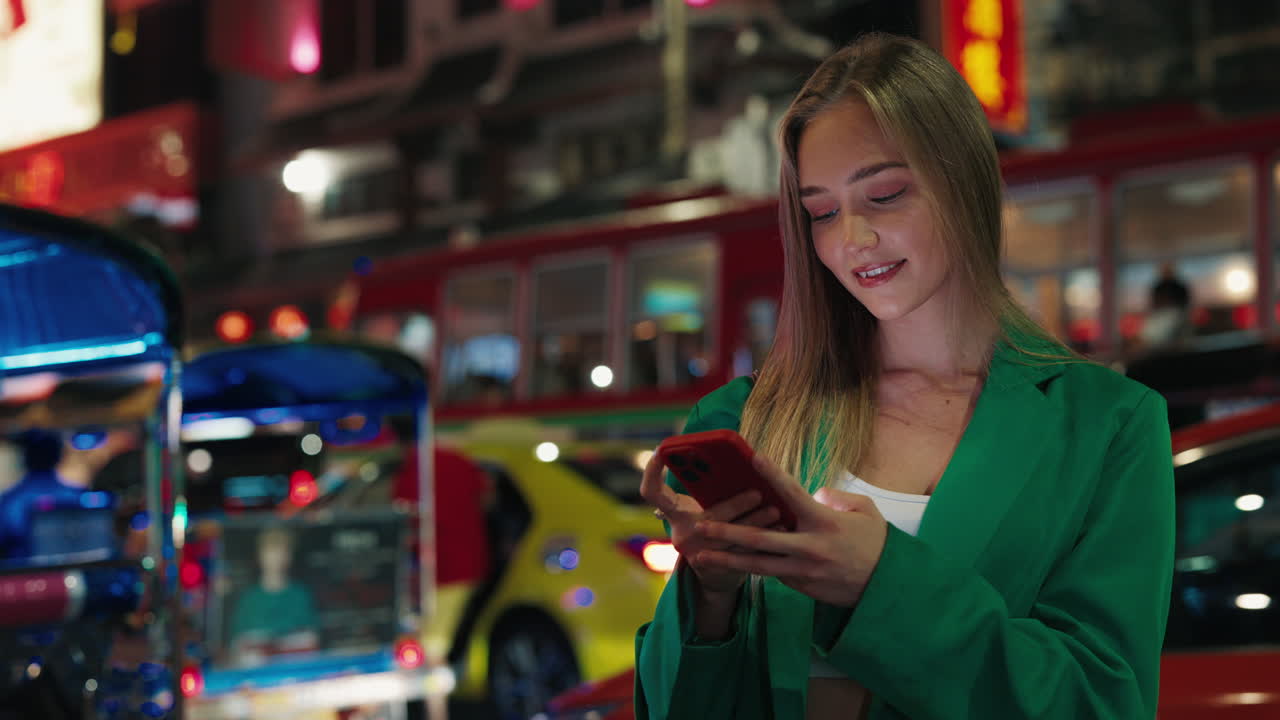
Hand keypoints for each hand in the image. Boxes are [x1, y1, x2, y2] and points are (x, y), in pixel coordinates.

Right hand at [640, 451, 779, 596]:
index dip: (651, 471)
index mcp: (675, 513)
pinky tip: (781, 528)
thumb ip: (707, 489)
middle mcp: (681, 534)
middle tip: (758, 493)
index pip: (652, 491)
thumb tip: (733, 459)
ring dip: (757, 522)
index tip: (661, 449)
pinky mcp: (718, 568)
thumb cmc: (711, 526)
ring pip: (731, 537)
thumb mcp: (700, 508)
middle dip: (736, 504)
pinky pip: (745, 552)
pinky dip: (765, 537)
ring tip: (776, 510)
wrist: (714, 573)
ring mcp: (698, 554)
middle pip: (708, 516)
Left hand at [694, 454, 888, 606]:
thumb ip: (836, 497)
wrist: (886, 586)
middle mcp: (810, 547)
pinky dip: (753, 566)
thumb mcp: (864, 511)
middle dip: (728, 532)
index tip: (755, 457)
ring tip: (700, 556)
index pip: (794, 493)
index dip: (773, 474)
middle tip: (702, 525)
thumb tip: (812, 494)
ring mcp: (803, 571)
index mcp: (825, 522)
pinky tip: (730, 562)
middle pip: (760, 539)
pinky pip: (774, 573)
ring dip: (727, 560)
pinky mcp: (802, 586)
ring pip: (758, 565)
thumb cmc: (875, 542)